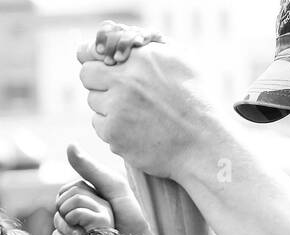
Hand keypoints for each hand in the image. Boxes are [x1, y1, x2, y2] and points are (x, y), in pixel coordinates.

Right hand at [53, 144, 152, 234]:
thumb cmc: (132, 218)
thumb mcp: (114, 188)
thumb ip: (91, 169)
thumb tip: (69, 145)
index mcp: (83, 200)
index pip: (64, 193)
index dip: (78, 197)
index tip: (102, 204)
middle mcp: (75, 218)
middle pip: (59, 208)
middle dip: (81, 213)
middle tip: (105, 220)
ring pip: (58, 226)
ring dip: (78, 229)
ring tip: (98, 234)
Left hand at [77, 24, 223, 181]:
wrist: (203, 143)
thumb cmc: (195, 100)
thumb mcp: (181, 59)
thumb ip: (151, 44)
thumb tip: (126, 37)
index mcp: (139, 58)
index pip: (93, 51)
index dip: (92, 59)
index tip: (97, 66)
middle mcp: (124, 80)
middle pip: (87, 75)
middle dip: (99, 82)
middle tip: (117, 92)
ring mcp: (116, 108)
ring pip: (94, 101)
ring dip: (107, 106)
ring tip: (134, 113)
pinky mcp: (113, 133)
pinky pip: (99, 125)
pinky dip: (112, 128)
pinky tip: (134, 130)